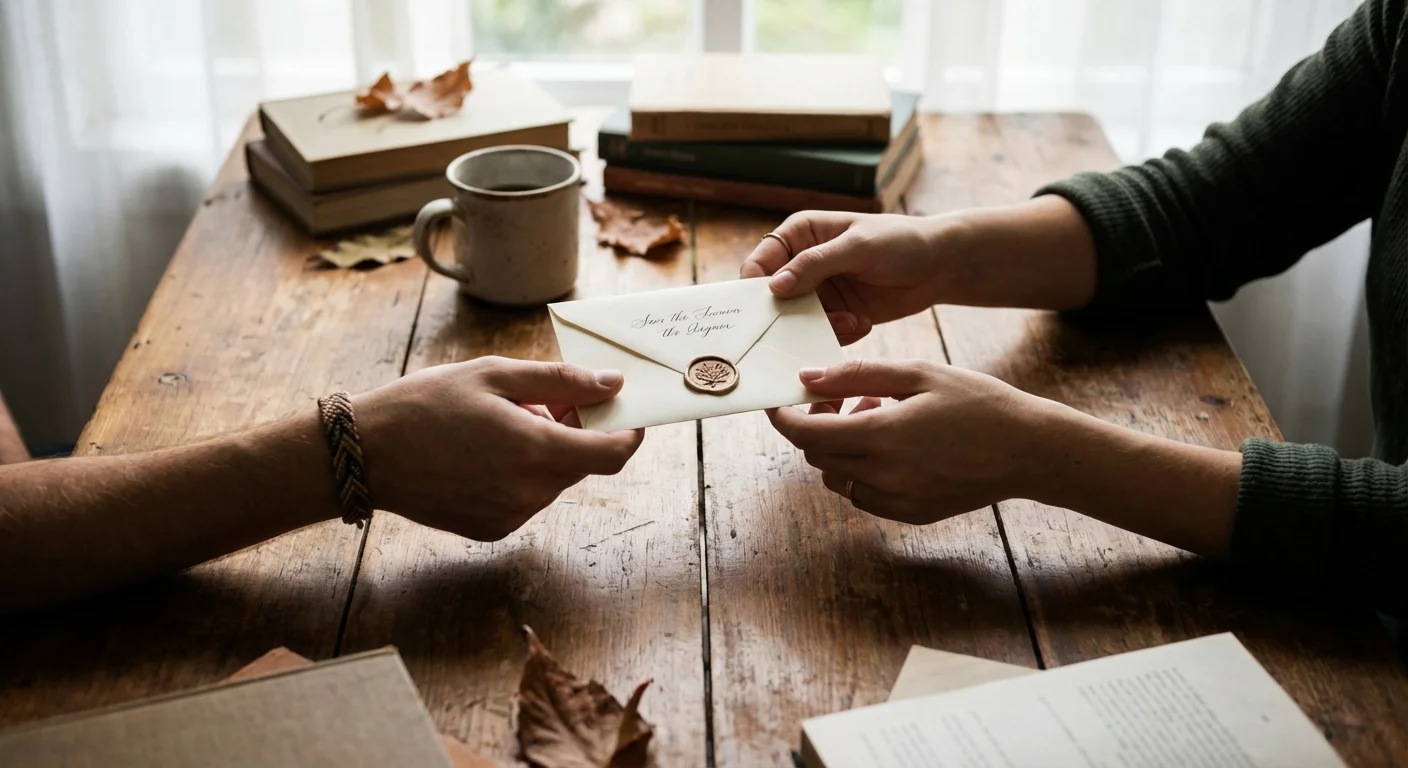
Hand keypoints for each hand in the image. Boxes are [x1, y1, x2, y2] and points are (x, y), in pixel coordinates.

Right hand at [354, 357, 643, 539]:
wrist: (366, 454)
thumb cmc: (426, 405)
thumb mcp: (495, 376)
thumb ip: (562, 381)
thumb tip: (613, 384)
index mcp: (537, 451)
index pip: (613, 453)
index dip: (629, 432)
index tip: (625, 411)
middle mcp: (531, 492)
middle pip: (582, 463)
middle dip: (577, 431)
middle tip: (542, 400)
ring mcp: (512, 516)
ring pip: (553, 480)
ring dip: (546, 451)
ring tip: (500, 423)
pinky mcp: (492, 529)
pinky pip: (527, 497)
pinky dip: (521, 473)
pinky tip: (484, 452)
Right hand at [740, 211, 955, 344]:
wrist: (939, 266)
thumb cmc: (900, 242)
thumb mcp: (857, 246)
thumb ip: (815, 264)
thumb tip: (774, 287)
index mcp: (800, 235)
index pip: (760, 262)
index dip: (754, 284)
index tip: (762, 305)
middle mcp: (802, 265)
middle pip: (772, 298)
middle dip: (786, 315)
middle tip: (801, 326)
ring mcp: (819, 293)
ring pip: (796, 320)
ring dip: (817, 326)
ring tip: (849, 321)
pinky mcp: (836, 316)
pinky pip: (821, 333)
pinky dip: (836, 334)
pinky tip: (861, 323)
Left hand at [767, 359, 1064, 523]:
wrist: (1029, 451)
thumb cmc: (977, 403)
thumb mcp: (917, 374)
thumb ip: (856, 376)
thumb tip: (807, 378)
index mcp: (881, 437)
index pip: (805, 434)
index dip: (785, 417)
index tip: (781, 402)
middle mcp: (882, 476)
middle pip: (816, 456)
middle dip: (817, 426)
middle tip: (845, 400)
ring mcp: (896, 501)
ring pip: (836, 478)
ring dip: (840, 449)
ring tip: (878, 419)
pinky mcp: (910, 514)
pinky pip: (864, 495)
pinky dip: (862, 471)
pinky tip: (895, 448)